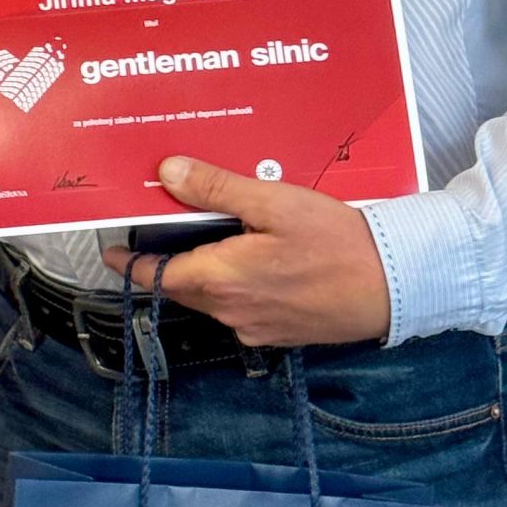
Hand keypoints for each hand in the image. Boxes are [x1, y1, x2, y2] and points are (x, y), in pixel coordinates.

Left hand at [101, 156, 391, 347]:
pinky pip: (243, 309)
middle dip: (169, 263)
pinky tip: (255, 261)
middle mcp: (233, 311)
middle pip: (184, 287)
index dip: (131, 265)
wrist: (395, 285)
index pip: (158, 275)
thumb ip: (217, 189)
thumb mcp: (274, 202)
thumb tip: (168, 173)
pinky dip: (236, 286)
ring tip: (214, 239)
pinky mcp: (282, 333)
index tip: (112, 253)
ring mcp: (258, 327)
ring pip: (214, 299)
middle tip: (163, 233)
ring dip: (205, 273)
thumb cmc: (338, 243)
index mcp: (222, 279)